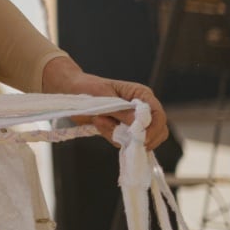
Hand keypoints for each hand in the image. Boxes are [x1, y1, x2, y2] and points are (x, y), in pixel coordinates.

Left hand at [42, 56, 168, 149]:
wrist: (70, 91)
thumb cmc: (87, 87)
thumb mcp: (103, 96)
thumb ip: (122, 111)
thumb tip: (139, 125)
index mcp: (141, 95)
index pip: (159, 115)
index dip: (154, 129)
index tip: (141, 138)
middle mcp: (141, 109)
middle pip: (157, 131)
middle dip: (138, 136)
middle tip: (115, 131)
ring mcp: (133, 121)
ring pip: (140, 140)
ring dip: (118, 134)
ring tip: (99, 120)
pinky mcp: (123, 131)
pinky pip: (124, 142)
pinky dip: (111, 136)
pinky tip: (98, 123)